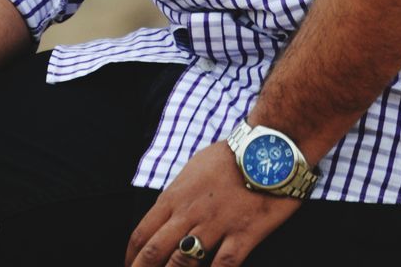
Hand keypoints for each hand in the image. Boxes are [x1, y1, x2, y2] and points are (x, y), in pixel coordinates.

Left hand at [125, 141, 300, 266]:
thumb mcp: (194, 169)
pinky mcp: (243, 234)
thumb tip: (167, 214)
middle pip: (155, 252)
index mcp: (175, 196)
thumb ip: (179, 195)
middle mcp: (190, 212)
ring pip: (182, 264)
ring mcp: (215, 224)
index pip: (142, 233)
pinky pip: (222, 266)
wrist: (268, 146)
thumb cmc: (231, 156)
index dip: (132, 257)